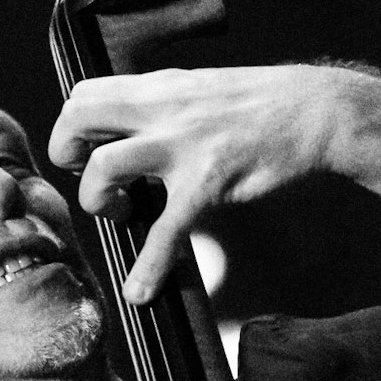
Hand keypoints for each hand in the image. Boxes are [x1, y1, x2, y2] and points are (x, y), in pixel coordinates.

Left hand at [47, 65, 344, 304]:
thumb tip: (132, 125)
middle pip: (77, 116)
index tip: (88, 152)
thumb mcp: (199, 90)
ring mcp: (183, 146)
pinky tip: (140, 292)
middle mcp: (162, 111)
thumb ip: (161, 107)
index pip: (83, 94)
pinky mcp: (208, 183)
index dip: (73, 127)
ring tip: (120, 213)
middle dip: (65, 154)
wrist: (316, 111)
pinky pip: (166, 229)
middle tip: (89, 178)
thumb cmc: (260, 105)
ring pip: (105, 167)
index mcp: (157, 89)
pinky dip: (148, 267)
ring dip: (97, 200)